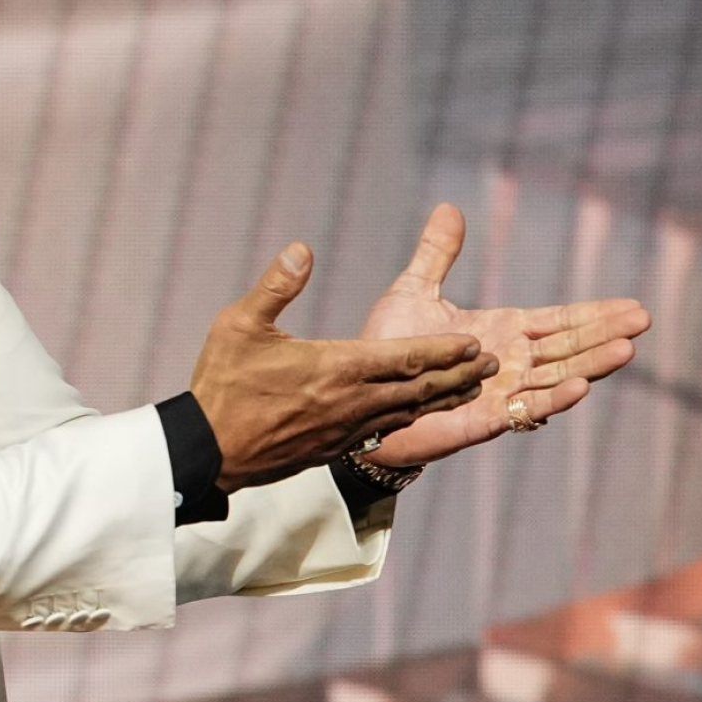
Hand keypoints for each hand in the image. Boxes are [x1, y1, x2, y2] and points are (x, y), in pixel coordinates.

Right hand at [190, 243, 497, 490]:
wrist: (208, 453)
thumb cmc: (222, 386)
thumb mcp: (239, 325)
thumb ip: (276, 286)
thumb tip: (302, 249)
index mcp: (335, 369)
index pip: (404, 358)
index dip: (443, 351)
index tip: (474, 343)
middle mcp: (352, 402)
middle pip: (419, 388)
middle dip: (458, 375)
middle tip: (493, 364)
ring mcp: (347, 430)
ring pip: (409, 412)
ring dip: (444, 399)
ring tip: (473, 387)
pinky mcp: (337, 448)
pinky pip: (387, 430)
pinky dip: (414, 419)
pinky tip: (423, 412)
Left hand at [354, 203, 649, 466]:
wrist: (361, 399)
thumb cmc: (390, 351)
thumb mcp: (413, 292)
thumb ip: (437, 255)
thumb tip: (449, 208)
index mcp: (504, 332)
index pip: (559, 322)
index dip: (595, 314)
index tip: (632, 307)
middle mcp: (511, 364)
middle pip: (569, 347)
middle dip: (605, 334)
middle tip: (642, 321)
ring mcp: (502, 393)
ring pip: (557, 377)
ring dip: (591, 364)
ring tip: (626, 350)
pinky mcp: (485, 420)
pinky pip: (526, 410)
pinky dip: (554, 399)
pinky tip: (580, 386)